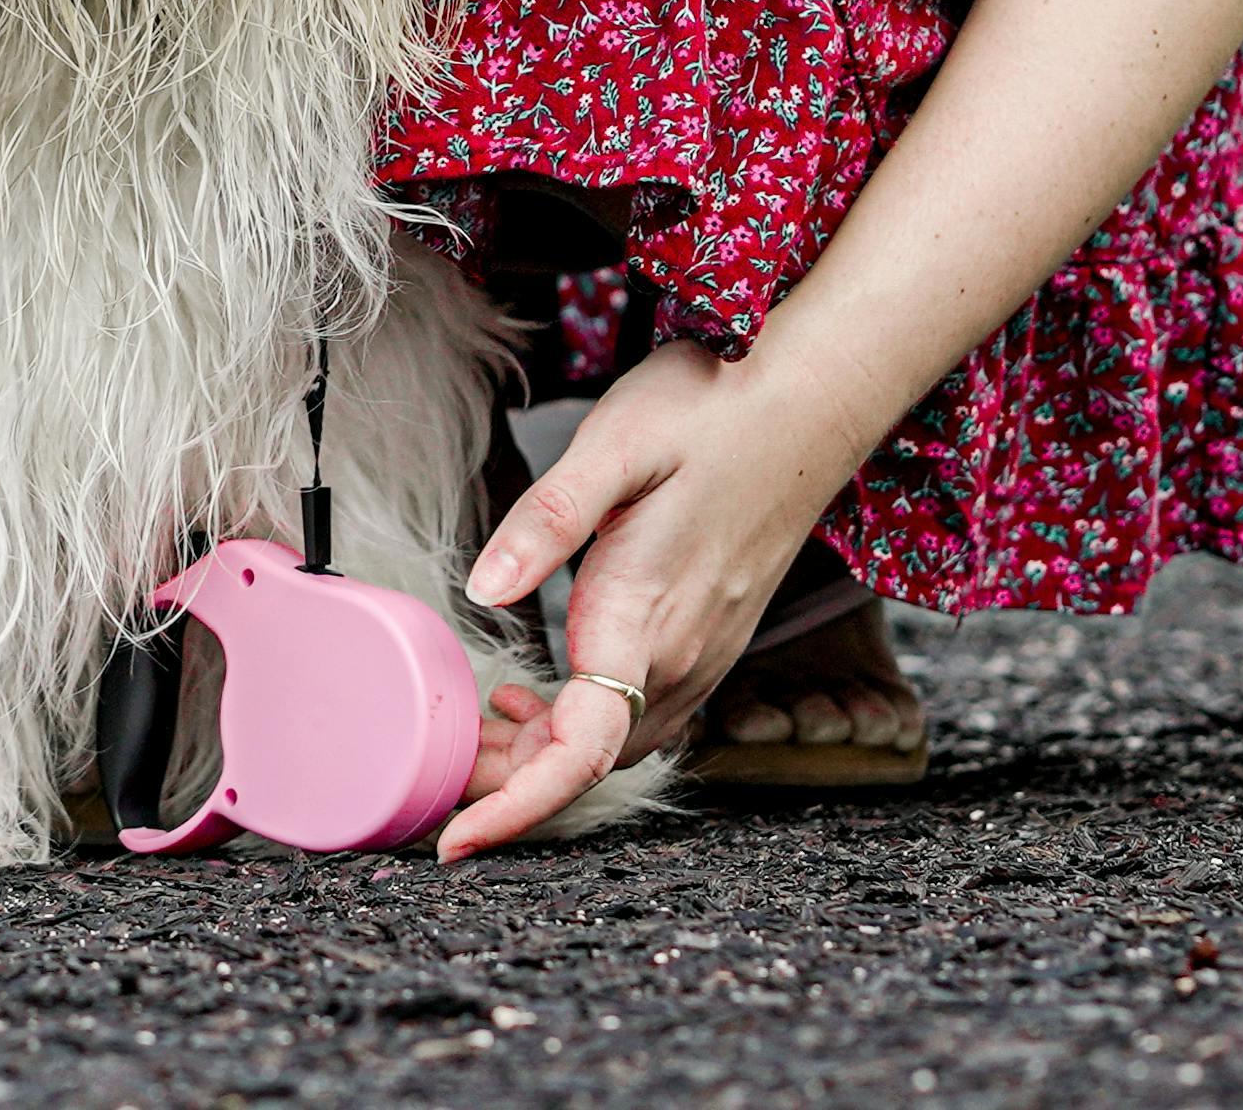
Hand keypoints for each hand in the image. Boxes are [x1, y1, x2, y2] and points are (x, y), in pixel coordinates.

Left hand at [431, 337, 863, 858]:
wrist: (809, 401)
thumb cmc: (712, 406)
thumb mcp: (615, 444)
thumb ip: (548, 520)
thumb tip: (485, 590)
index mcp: (647, 616)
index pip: (584, 750)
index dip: (519, 807)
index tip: (458, 841)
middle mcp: (682, 654)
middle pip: (588, 763)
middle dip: (508, 786)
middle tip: (432, 767)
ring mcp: (704, 652)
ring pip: (614, 744)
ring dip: (541, 758)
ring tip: (473, 731)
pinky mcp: (710, 638)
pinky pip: (640, 714)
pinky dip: (580, 729)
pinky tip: (535, 695)